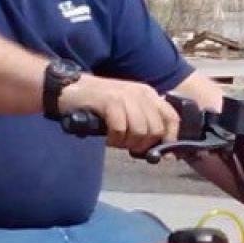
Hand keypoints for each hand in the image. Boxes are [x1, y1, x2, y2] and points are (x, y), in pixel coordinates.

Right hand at [56, 74, 178, 153]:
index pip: (172, 118)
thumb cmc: (99, 102)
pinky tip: (107, 137)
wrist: (72, 88)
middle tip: (127, 145)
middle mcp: (141, 93)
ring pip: (140, 131)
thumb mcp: (128, 107)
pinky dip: (113, 138)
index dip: (170, 138)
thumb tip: (160, 149)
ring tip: (115, 140)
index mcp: (149, 94)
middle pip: (155, 129)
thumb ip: (144, 122)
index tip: (164, 155)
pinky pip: (120, 129)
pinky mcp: (110, 101)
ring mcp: (126, 96)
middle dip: (142, 144)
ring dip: (126, 143)